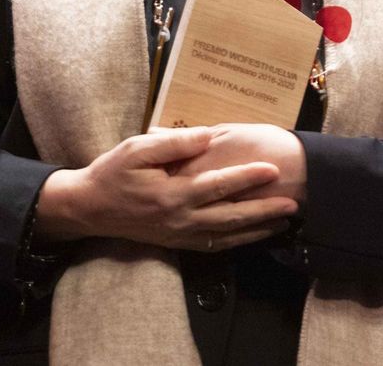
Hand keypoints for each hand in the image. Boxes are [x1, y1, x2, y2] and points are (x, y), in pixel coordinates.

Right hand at [36, 127, 297, 252]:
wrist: (89, 209)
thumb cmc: (112, 173)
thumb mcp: (138, 149)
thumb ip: (174, 142)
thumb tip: (209, 136)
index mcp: (172, 195)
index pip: (218, 185)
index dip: (247, 177)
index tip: (273, 169)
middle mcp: (180, 220)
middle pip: (231, 218)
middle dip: (265, 211)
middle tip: (294, 203)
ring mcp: (180, 235)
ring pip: (227, 236)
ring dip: (258, 230)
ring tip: (285, 221)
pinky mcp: (177, 243)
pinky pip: (214, 246)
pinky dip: (238, 242)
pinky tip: (254, 235)